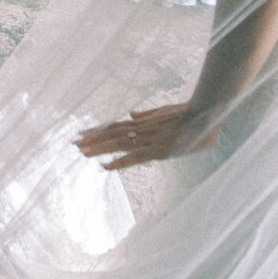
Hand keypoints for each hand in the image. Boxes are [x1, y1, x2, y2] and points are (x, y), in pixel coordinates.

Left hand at [75, 103, 215, 169]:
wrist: (204, 115)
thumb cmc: (188, 114)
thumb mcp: (164, 112)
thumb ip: (147, 115)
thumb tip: (131, 114)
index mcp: (143, 123)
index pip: (115, 126)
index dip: (98, 131)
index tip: (82, 133)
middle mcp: (142, 131)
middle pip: (112, 134)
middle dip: (92, 139)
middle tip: (74, 142)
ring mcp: (148, 140)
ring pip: (118, 143)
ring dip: (99, 147)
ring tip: (81, 151)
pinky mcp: (157, 150)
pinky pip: (134, 157)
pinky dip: (118, 162)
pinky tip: (104, 166)